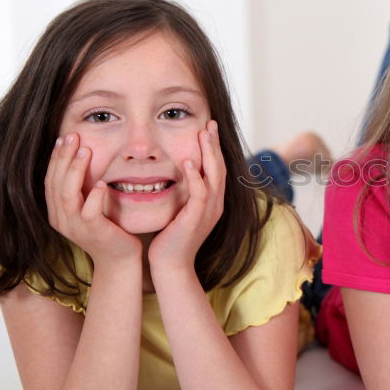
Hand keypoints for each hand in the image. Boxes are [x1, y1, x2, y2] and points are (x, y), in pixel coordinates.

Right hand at [45, 133, 141, 263]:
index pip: (51, 180)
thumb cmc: (108, 228)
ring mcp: (75, 227)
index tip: (63, 138)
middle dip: (63, 157)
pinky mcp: (93, 232)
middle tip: (73, 136)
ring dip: (76, 171)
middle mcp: (61, 219)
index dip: (56, 158)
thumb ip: (82, 189)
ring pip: (68, 195)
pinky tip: (102, 183)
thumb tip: (82, 157)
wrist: (119, 257)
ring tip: (85, 152)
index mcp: (57, 211)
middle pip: (56, 183)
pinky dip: (95, 197)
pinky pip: (90, 212)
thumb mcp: (90, 206)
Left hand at [148, 120, 225, 270]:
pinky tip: (188, 162)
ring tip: (203, 134)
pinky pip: (200, 193)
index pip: (217, 169)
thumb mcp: (179, 211)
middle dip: (215, 144)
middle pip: (220, 168)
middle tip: (210, 123)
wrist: (170, 266)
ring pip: (214, 176)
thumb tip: (173, 175)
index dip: (214, 149)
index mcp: (212, 202)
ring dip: (208, 154)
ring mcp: (208, 212)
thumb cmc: (170, 240)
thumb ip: (182, 194)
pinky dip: (195, 176)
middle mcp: (215, 205)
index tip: (208, 129)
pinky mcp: (196, 219)